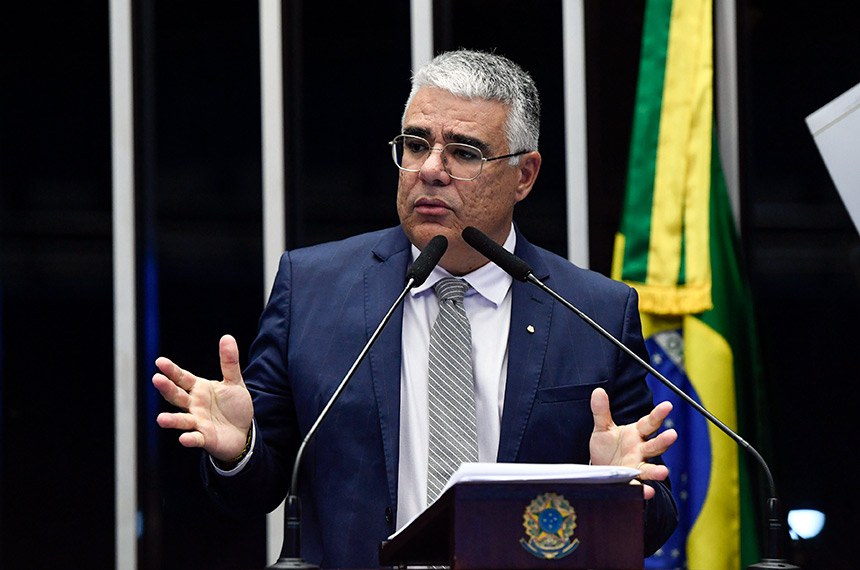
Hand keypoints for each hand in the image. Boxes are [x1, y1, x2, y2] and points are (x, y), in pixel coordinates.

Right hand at [152, 334, 253, 461]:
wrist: (244, 431)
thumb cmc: (234, 406)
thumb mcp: (233, 382)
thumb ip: (229, 362)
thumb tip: (227, 337)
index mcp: (198, 389)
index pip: (182, 378)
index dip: (172, 370)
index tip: (160, 361)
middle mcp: (194, 405)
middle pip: (177, 396)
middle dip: (167, 388)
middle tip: (156, 379)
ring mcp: (197, 422)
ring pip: (182, 420)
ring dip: (172, 419)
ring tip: (161, 419)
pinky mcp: (205, 438)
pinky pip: (195, 438)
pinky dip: (189, 439)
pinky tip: (184, 438)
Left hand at [589, 387, 676, 499]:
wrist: (600, 469)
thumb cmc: (607, 446)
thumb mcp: (602, 427)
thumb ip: (601, 411)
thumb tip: (598, 391)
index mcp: (636, 434)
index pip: (649, 422)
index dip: (658, 414)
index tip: (667, 405)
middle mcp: (640, 450)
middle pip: (655, 445)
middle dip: (664, 440)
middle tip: (673, 434)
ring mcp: (637, 466)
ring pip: (650, 468)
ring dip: (657, 470)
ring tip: (663, 472)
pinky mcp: (630, 481)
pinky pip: (638, 485)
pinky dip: (643, 489)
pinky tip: (647, 492)